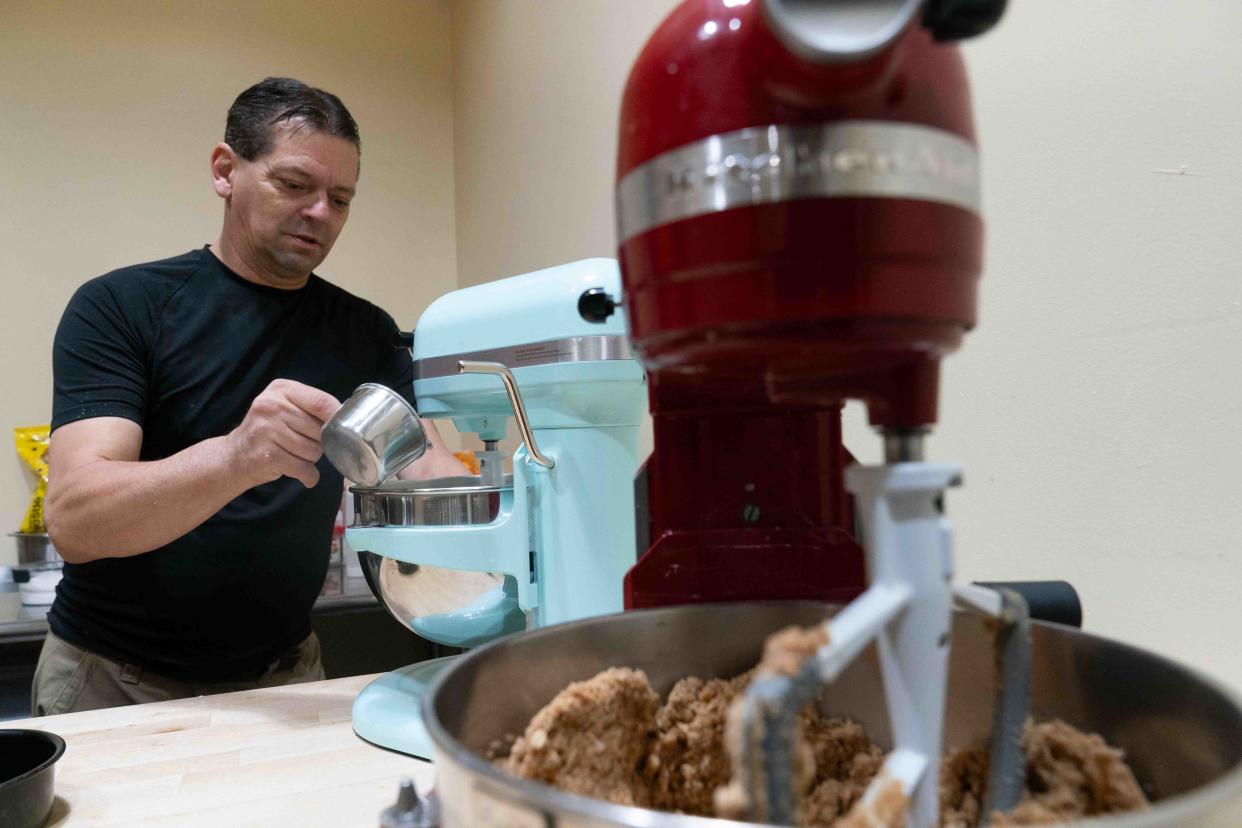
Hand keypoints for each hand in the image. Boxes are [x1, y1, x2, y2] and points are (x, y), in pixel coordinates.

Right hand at [226, 379, 340, 488]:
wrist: (234, 455)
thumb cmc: (268, 430)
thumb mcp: (284, 406)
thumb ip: (311, 407)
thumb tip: (345, 417)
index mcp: (281, 389)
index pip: (321, 402)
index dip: (337, 417)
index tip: (343, 427)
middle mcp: (272, 406)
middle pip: (320, 430)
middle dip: (321, 442)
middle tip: (305, 443)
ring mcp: (267, 430)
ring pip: (314, 451)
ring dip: (312, 459)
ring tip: (296, 455)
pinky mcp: (267, 455)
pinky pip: (303, 468)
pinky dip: (308, 475)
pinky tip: (301, 472)